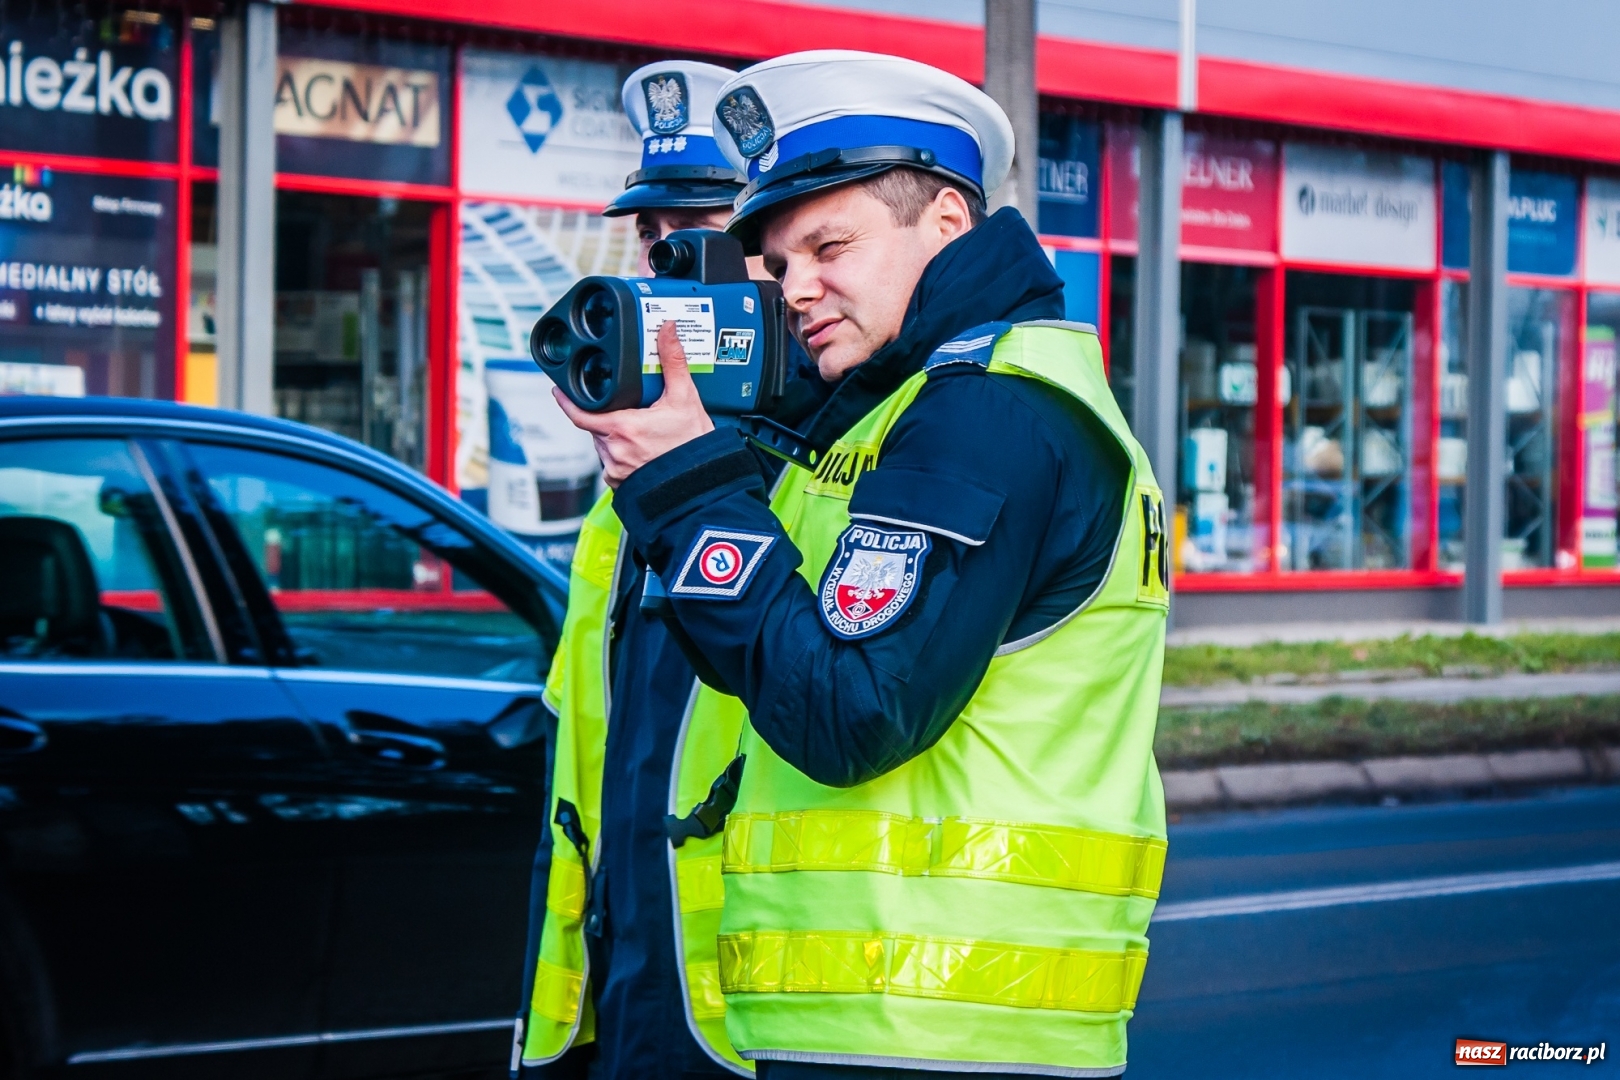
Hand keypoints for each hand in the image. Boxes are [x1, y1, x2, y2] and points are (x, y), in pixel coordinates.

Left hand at [554, 320, 715, 487]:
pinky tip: (643, 453)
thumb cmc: (694, 448)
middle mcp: (614, 451)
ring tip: (643, 434)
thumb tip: (667, 332)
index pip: (579, 413)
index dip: (567, 401)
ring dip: (616, 437)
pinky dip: (623, 457)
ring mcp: (616, 471)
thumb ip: (673, 362)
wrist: (703, 484)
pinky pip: (613, 466)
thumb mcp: (685, 398)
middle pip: (596, 426)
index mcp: (622, 428)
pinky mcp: (621, 485)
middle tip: (630, 411)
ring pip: (604, 446)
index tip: (559, 391)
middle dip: (608, 416)